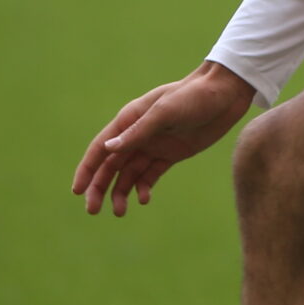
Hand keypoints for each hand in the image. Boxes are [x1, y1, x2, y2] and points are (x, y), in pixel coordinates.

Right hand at [72, 61, 255, 215]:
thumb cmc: (194, 96)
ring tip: (120, 212)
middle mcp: (138, 134)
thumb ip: (138, 131)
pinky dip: (144, 188)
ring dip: (121, 192)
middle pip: (111, 166)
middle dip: (99, 188)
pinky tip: (144, 199)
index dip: (86, 170)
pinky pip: (151, 175)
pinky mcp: (171, 154)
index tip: (77, 191)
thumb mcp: (165, 112)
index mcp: (129, 120)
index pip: (100, 149)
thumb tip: (108, 149)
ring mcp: (154, 145)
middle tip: (92, 210)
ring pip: (129, 174)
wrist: (226, 93)